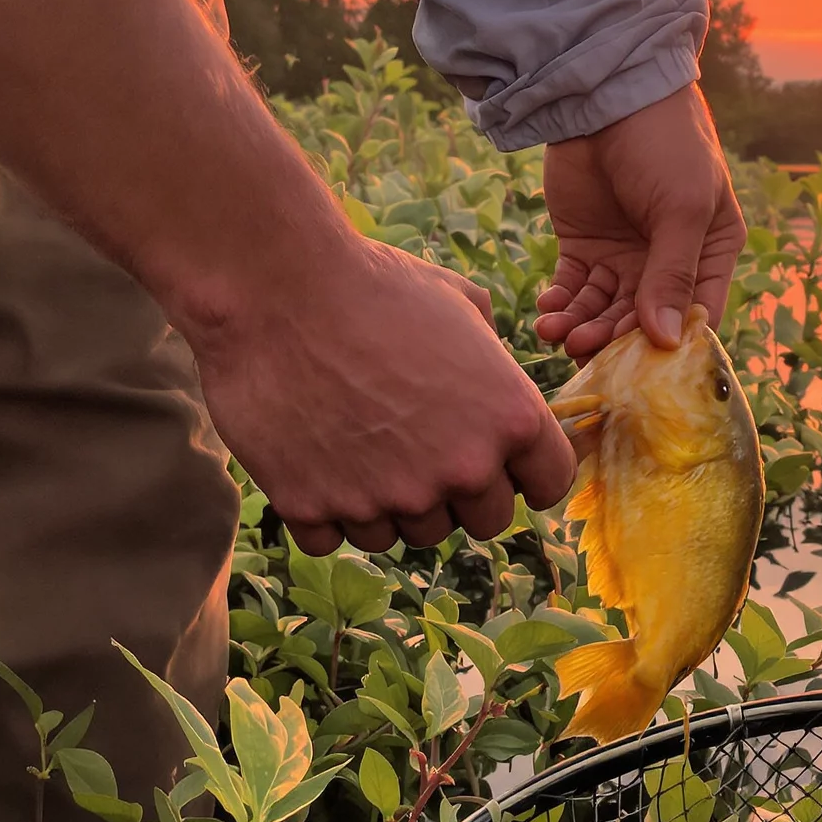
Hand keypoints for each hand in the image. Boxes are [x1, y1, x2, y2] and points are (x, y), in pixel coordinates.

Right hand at [186, 234, 576, 555]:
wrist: (273, 286)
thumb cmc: (372, 285)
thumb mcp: (461, 303)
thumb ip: (495, 358)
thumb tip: (497, 384)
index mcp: (510, 420)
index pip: (549, 484)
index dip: (526, 471)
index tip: (502, 460)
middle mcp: (459, 470)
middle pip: (483, 522)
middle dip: (460, 492)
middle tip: (421, 447)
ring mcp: (388, 497)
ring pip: (407, 535)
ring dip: (392, 502)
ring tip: (359, 441)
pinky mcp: (317, 508)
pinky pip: (334, 536)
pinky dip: (324, 507)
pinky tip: (312, 456)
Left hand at [536, 81, 744, 359]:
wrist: (605, 93)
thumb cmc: (664, 145)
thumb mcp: (681, 209)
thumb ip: (672, 276)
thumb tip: (667, 342)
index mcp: (711, 253)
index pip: (698, 315)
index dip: (674, 345)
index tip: (645, 368)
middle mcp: (669, 263)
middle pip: (644, 321)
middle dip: (614, 338)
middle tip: (583, 348)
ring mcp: (624, 257)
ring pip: (605, 310)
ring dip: (582, 326)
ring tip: (558, 331)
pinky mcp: (584, 247)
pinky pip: (574, 290)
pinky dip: (562, 303)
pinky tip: (549, 308)